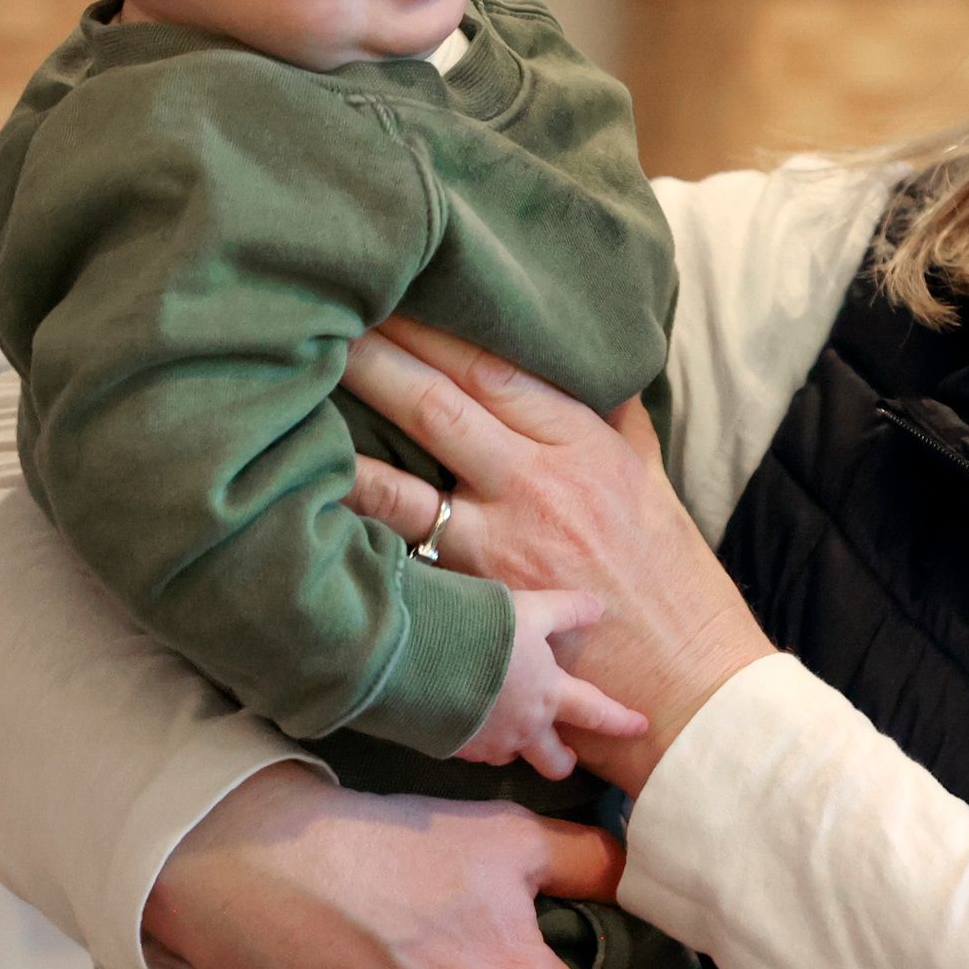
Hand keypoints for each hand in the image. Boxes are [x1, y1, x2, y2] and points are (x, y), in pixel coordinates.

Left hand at [341, 314, 776, 795]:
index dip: (437, 326)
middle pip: (439, 403)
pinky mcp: (474, 603)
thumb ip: (617, 423)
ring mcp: (501, 546)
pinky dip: (350, 533)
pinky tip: (297, 506)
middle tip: (315, 310)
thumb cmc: (672, 585)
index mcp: (586, 445)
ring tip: (281, 401)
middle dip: (375, 353)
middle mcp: (540, 484)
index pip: (497, 366)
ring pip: (400, 483)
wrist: (688, 681)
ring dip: (339, 440)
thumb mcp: (654, 486)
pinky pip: (396, 562)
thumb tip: (598, 370)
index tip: (392, 287)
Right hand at [453, 589, 648, 781]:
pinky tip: (468, 719)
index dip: (621, 721)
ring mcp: (485, 744)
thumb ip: (566, 611)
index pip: (596, 713)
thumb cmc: (483, 630)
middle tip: (566, 755)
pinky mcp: (451, 749)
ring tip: (508, 726)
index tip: (641, 728)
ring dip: (516, 746)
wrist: (414, 657)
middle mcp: (523, 729)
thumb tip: (598, 608)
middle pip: (553, 761)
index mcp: (549, 696)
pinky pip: (473, 751)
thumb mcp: (531, 609)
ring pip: (510, 756)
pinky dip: (478, 740)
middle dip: (563, 761)